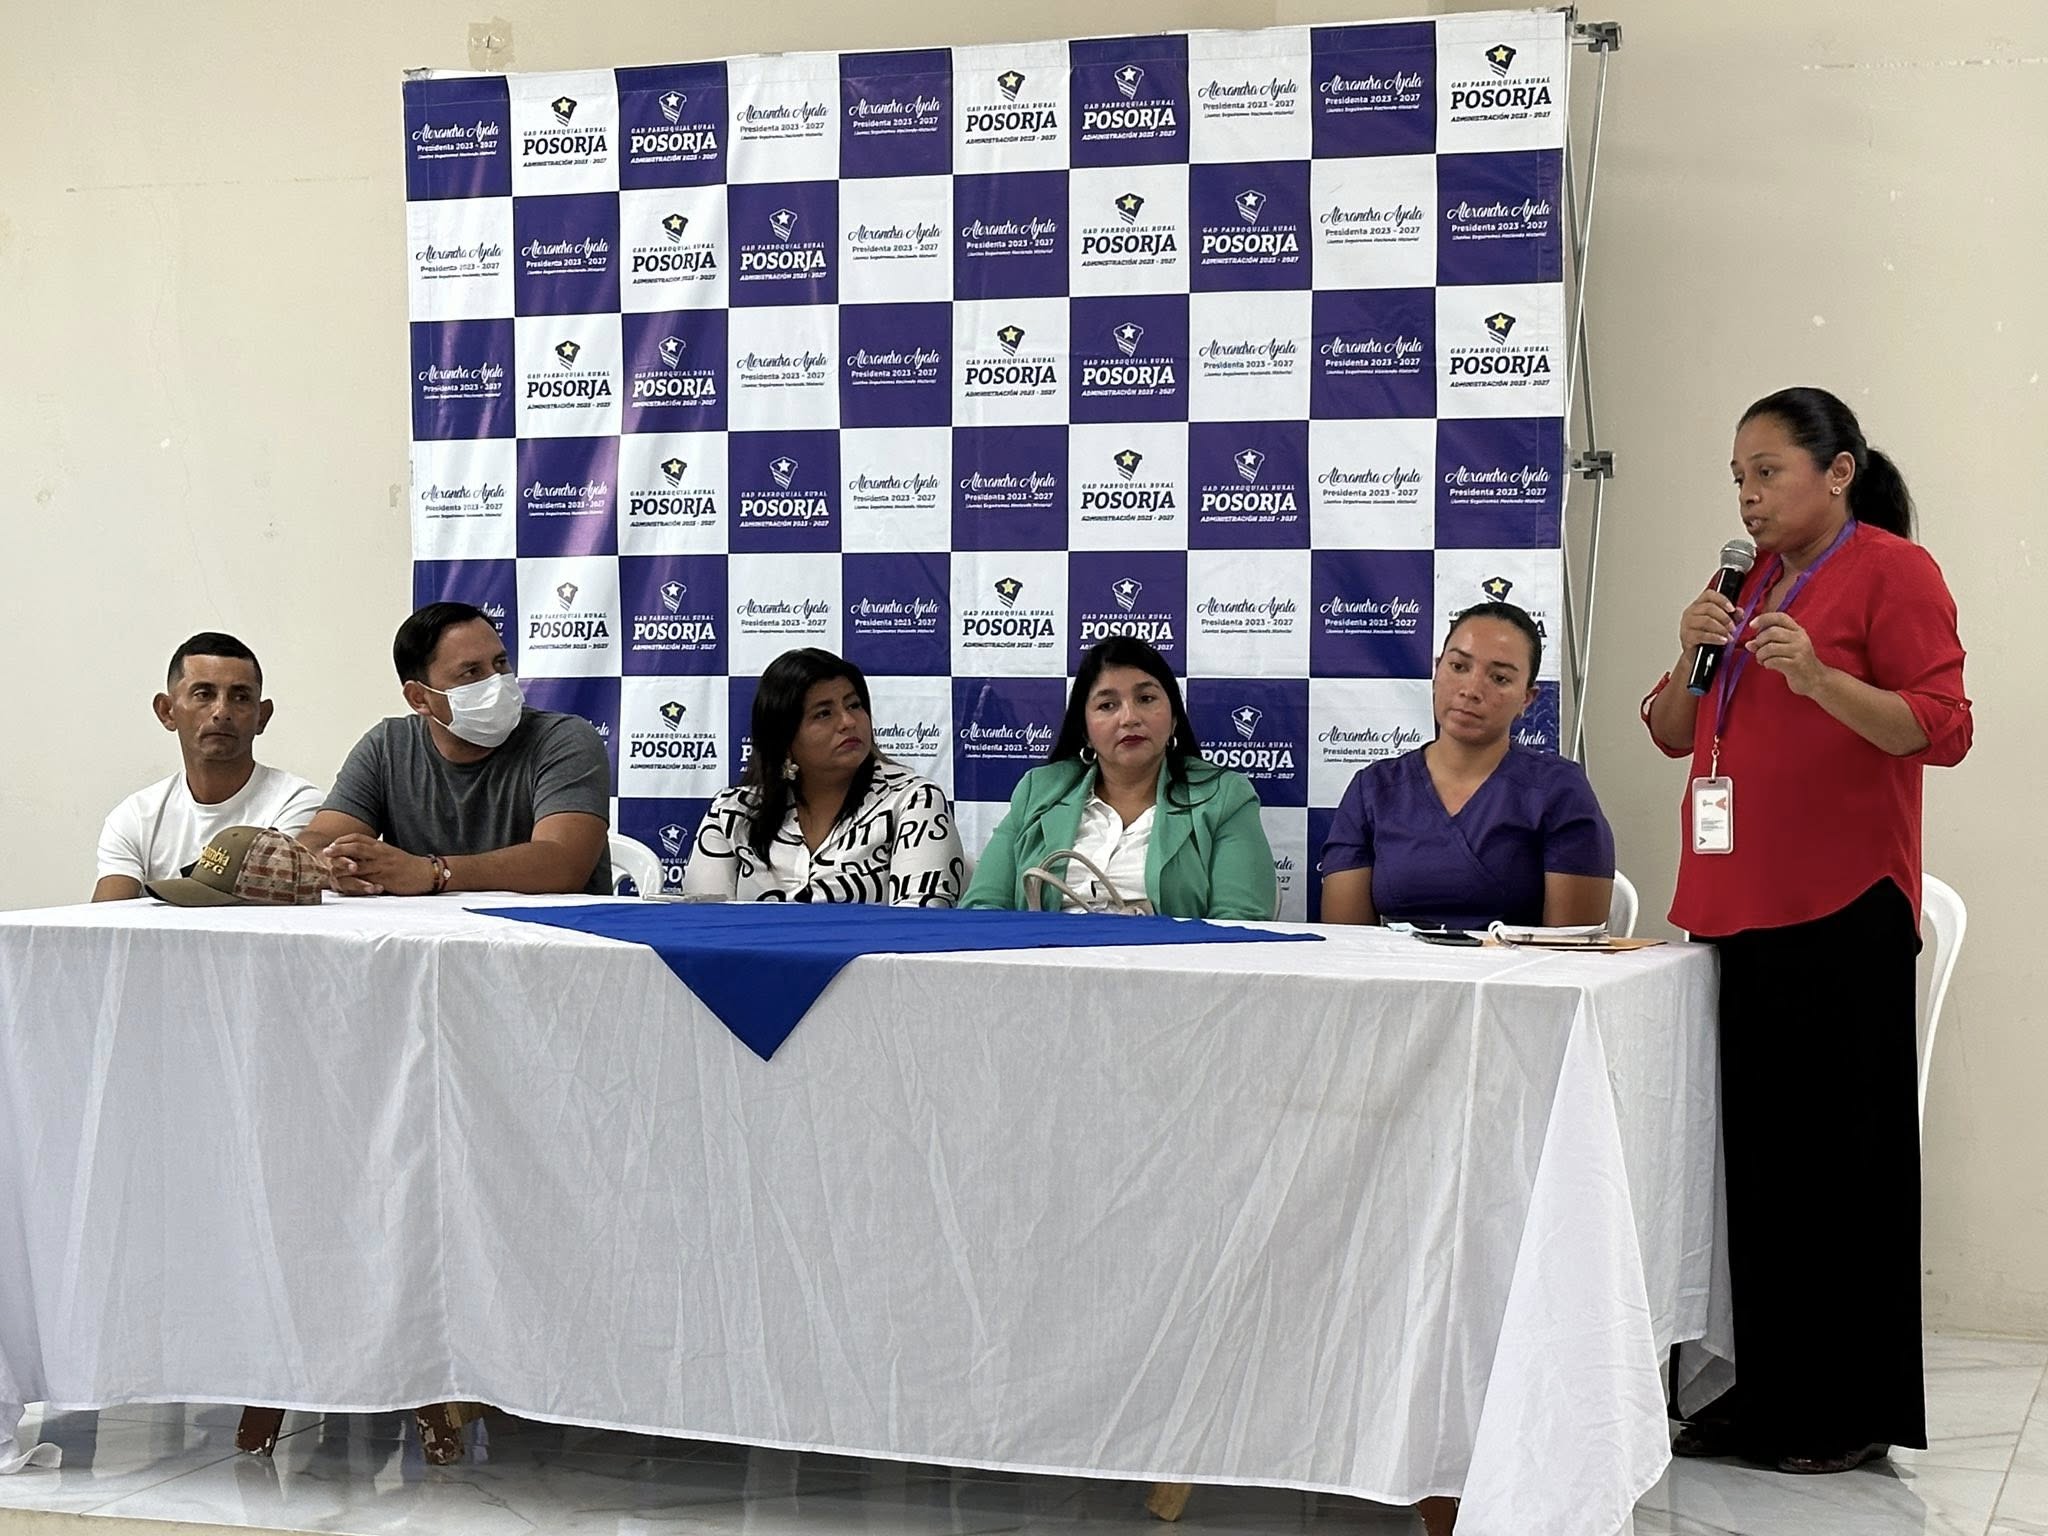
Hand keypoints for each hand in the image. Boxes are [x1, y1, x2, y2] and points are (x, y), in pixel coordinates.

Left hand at [320, 834, 435, 896]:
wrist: (426, 873)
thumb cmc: (407, 866)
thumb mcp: (390, 854)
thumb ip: (374, 854)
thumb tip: (357, 856)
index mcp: (381, 846)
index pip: (358, 838)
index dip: (343, 840)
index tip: (332, 844)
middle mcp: (380, 854)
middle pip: (355, 847)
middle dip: (338, 849)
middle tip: (325, 852)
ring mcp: (382, 866)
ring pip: (358, 864)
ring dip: (343, 866)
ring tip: (331, 869)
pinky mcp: (385, 879)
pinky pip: (367, 880)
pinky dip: (356, 881)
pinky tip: (347, 884)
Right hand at [1678, 588, 1737, 661]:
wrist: (1696, 656)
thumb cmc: (1707, 638)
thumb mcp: (1722, 624)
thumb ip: (1732, 616)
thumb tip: (1739, 611)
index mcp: (1698, 606)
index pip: (1709, 595)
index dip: (1722, 600)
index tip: (1732, 609)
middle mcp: (1691, 612)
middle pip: (1709, 608)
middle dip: (1725, 618)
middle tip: (1733, 627)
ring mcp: (1687, 624)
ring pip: (1706, 621)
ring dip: (1721, 628)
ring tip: (1729, 636)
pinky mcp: (1686, 637)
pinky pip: (1702, 635)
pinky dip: (1715, 638)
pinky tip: (1722, 640)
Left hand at [1745, 611, 1828, 696]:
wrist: (1815, 679)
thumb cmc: (1796, 662)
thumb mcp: (1783, 648)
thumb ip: (1766, 643)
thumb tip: (1749, 644)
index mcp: (1797, 630)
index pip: (1780, 617)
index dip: (1764, 618)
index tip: (1752, 625)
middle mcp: (1800, 638)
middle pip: (1772, 632)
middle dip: (1759, 641)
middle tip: (1759, 650)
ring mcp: (1799, 651)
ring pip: (1770, 647)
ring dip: (1760, 655)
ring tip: (1762, 660)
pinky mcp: (1796, 665)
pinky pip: (1773, 661)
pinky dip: (1766, 663)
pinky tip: (1769, 666)